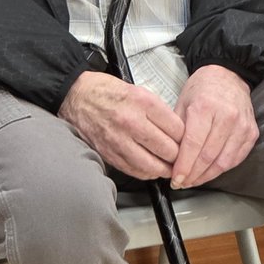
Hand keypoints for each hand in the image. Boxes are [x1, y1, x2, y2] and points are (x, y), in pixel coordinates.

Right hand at [58, 71, 184, 178]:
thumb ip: (158, 111)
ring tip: (169, 167)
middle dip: (178, 156)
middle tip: (182, 157)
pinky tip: (151, 169)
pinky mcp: (109, 153)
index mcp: (144, 103)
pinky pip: (134, 170)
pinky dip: (146, 173)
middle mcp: (132, 122)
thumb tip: (176, 131)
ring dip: (164, 169)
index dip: (186, 138)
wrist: (77, 96)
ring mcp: (119, 140)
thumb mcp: (139, 91)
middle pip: (168, 149)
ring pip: (152, 165)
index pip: (177, 129)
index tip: (187, 141)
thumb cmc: (107, 91)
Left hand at [170, 65, 257, 189]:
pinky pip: (236, 158)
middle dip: (193, 175)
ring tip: (194, 179)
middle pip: (208, 156)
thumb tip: (170, 158)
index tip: (176, 179)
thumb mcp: (182, 103)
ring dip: (207, 176)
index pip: (193, 145)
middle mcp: (227, 116)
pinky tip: (210, 171)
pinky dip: (222, 168)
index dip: (183, 166)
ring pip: (223, 161)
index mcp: (205, 107)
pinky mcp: (251, 132)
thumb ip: (177, 130)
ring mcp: (242, 125)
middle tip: (182, 182)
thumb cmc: (202, 88)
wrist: (227, 75)